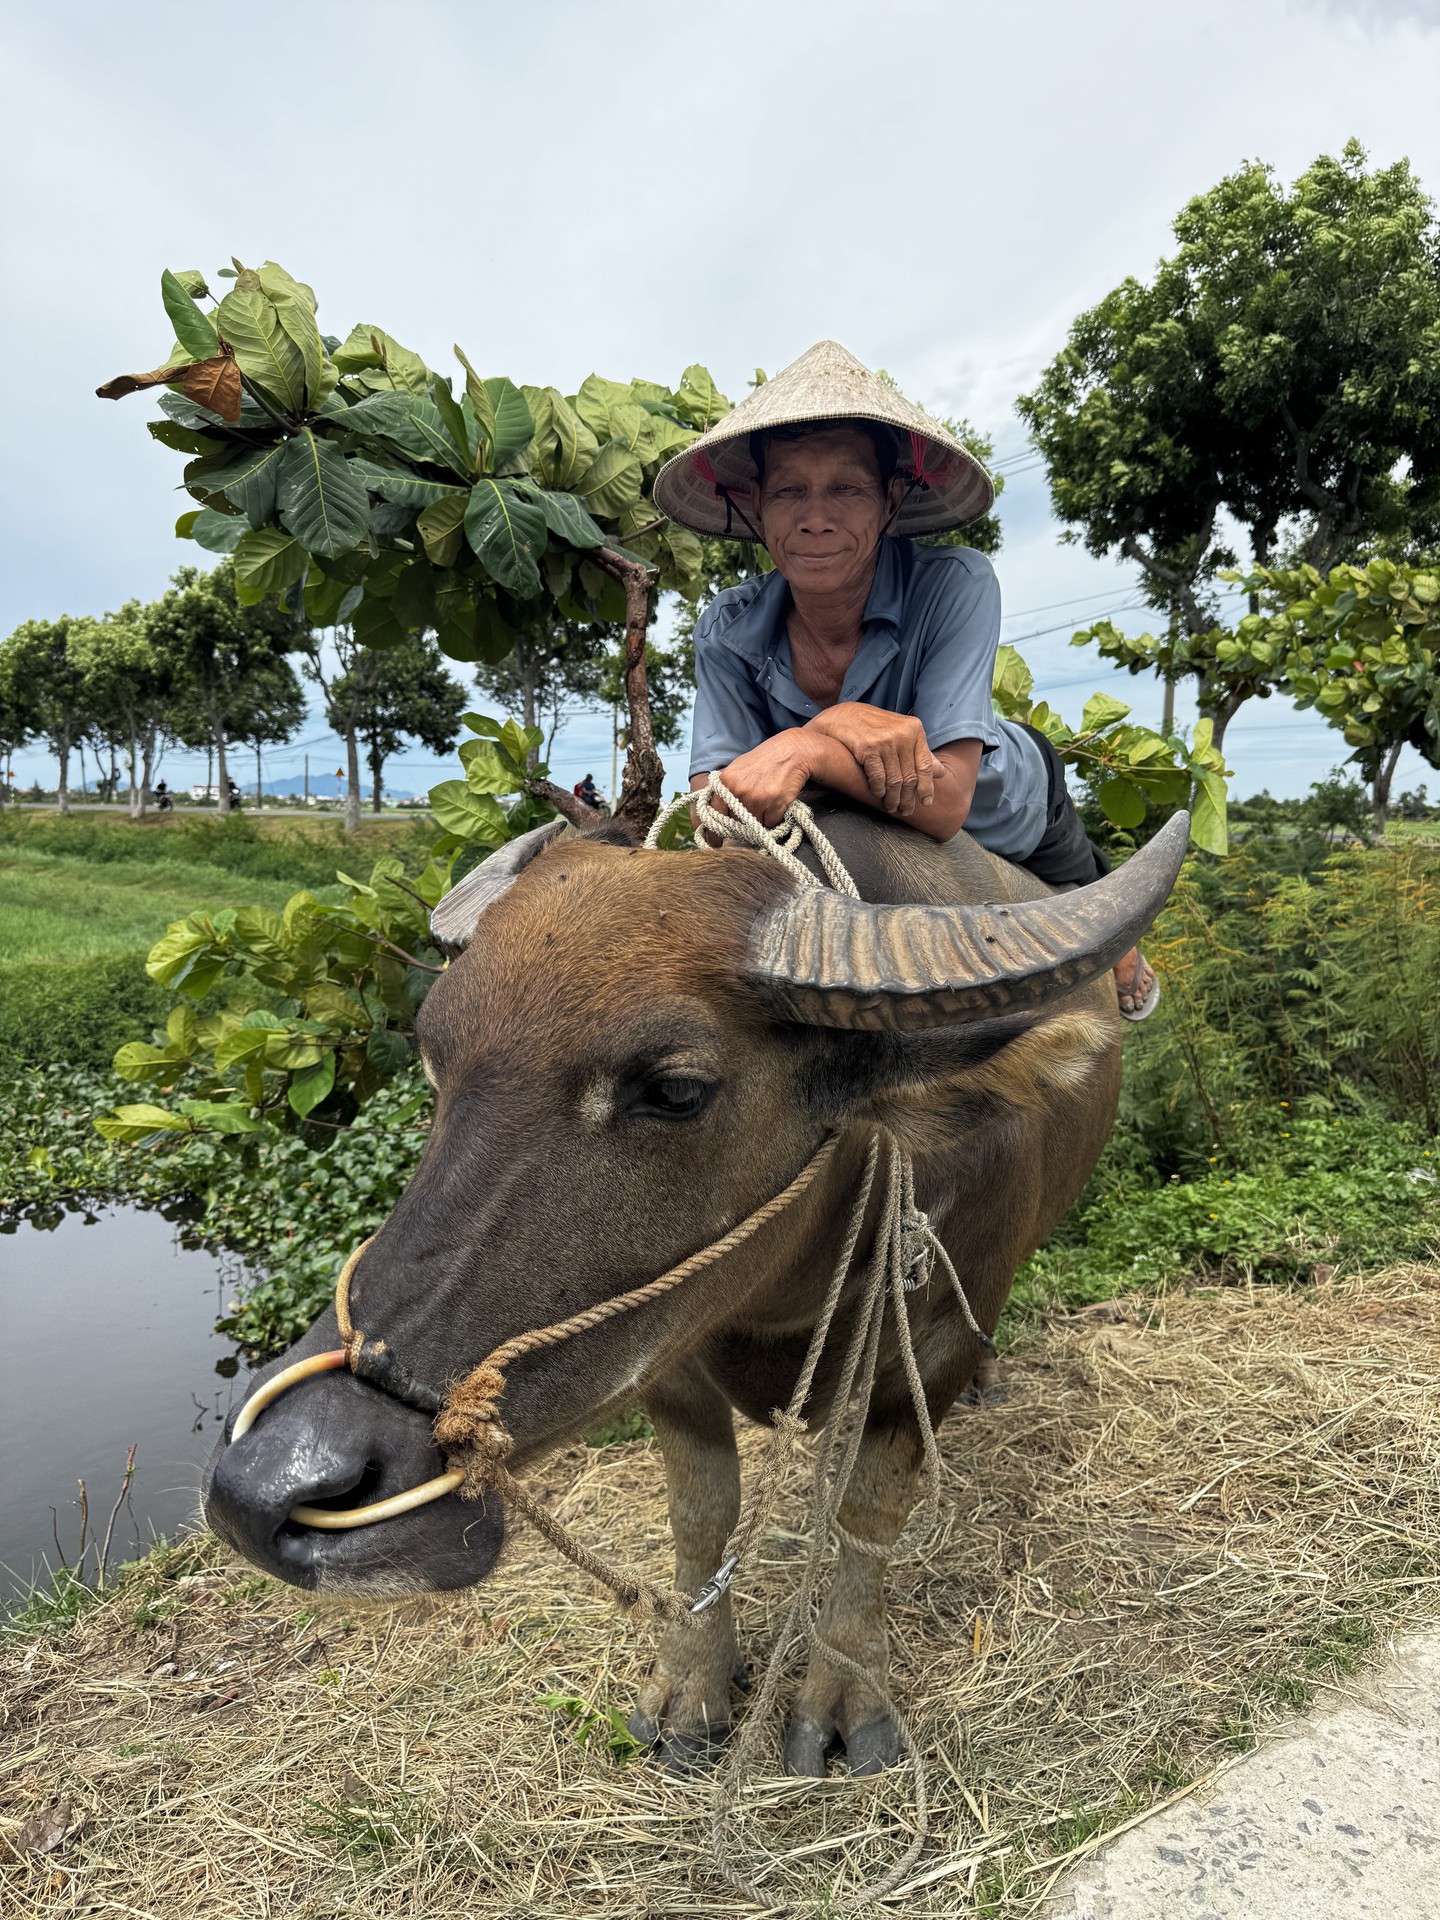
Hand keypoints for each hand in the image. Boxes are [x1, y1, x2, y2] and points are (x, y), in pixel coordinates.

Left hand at [702, 731, 813, 828]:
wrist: (792, 753)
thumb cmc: (764, 762)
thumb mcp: (737, 771)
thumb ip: (725, 791)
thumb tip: (716, 816)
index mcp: (725, 782)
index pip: (714, 813)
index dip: (713, 832)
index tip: (715, 843)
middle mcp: (738, 791)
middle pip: (734, 823)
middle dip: (741, 823)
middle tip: (752, 811)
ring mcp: (757, 798)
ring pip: (753, 826)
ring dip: (760, 820)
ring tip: (766, 801)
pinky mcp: (775, 804)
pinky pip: (770, 824)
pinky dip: (774, 818)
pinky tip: (776, 802)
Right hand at [806, 704, 935, 816]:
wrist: (843, 716)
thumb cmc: (874, 727)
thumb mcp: (901, 733)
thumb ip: (919, 752)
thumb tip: (941, 772)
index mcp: (915, 729)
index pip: (925, 765)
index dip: (926, 787)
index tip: (926, 802)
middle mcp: (903, 734)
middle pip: (910, 776)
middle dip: (908, 798)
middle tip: (906, 811)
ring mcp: (885, 741)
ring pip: (895, 780)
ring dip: (893, 798)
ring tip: (892, 807)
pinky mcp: (868, 748)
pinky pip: (878, 778)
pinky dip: (879, 790)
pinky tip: (878, 795)